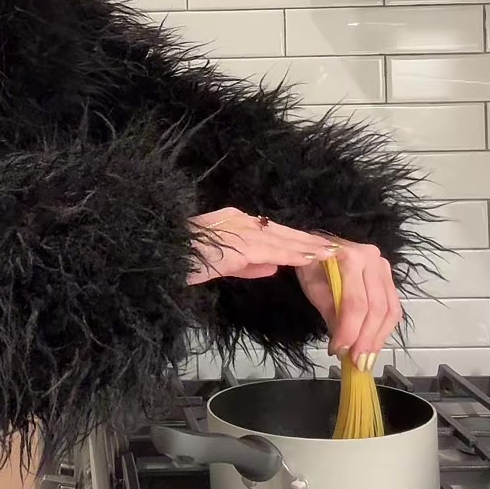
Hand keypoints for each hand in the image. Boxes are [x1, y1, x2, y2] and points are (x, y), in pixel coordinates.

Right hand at [187, 208, 338, 285]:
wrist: (156, 252)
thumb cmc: (177, 257)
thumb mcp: (215, 261)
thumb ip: (245, 265)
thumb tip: (273, 268)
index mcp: (232, 222)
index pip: (270, 231)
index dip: (294, 238)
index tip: (315, 244)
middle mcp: (238, 220)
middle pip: (280, 232)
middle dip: (307, 240)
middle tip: (333, 246)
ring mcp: (237, 231)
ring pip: (280, 239)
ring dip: (306, 246)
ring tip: (330, 252)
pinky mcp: (236, 246)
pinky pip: (270, 251)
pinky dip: (291, 254)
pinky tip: (309, 259)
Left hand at [295, 243, 402, 360]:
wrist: (322, 243)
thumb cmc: (313, 264)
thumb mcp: (313, 286)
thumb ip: (330, 313)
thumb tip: (344, 344)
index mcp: (350, 258)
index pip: (355, 302)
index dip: (349, 330)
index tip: (340, 351)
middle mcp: (373, 259)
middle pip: (376, 308)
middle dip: (366, 339)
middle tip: (357, 361)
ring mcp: (384, 266)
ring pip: (390, 310)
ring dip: (379, 338)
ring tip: (366, 358)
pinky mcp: (389, 276)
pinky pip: (393, 307)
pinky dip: (384, 328)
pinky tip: (373, 343)